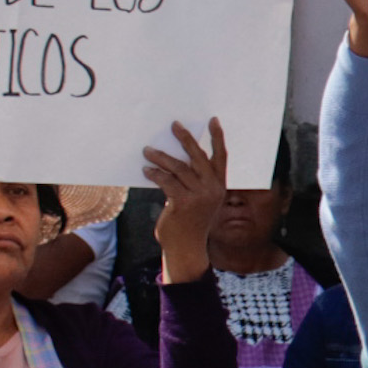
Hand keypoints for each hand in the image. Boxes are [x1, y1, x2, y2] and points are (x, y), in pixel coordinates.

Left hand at [144, 118, 226, 285]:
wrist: (186, 247)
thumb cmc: (190, 221)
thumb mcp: (199, 199)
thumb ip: (194, 180)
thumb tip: (175, 157)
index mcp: (219, 186)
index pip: (221, 157)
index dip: (217, 138)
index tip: (213, 120)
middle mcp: (213, 189)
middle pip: (198, 157)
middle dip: (185, 139)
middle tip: (174, 126)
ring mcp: (199, 196)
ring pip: (178, 167)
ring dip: (160, 157)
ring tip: (147, 151)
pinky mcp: (183, 203)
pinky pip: (166, 181)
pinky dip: (154, 174)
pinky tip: (147, 170)